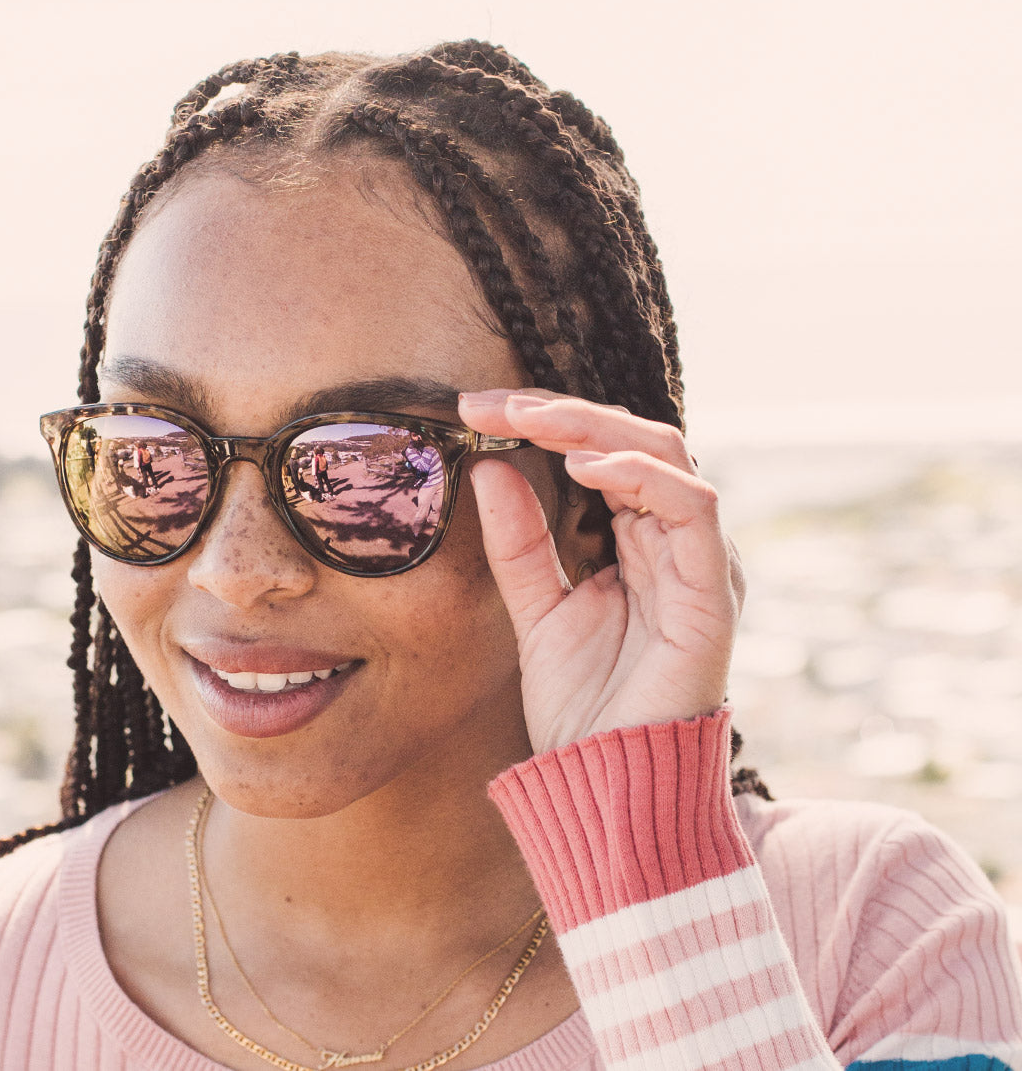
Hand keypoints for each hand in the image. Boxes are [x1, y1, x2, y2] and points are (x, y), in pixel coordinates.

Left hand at [459, 388, 742, 753]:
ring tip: (528, 419)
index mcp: (639, 542)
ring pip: (665, 456)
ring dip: (592, 427)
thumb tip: (490, 469)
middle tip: (491, 403)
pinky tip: (584, 466)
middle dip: (560, 412)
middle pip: (633, 441)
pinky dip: (640, 476)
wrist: (608, 783)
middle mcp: (675, 543)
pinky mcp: (711, 591)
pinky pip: (691, 509)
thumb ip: (520, 543)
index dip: (544, 422)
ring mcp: (699, 562)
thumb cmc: (582, 706)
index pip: (602, 454)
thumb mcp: (535, 609)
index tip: (475, 409)